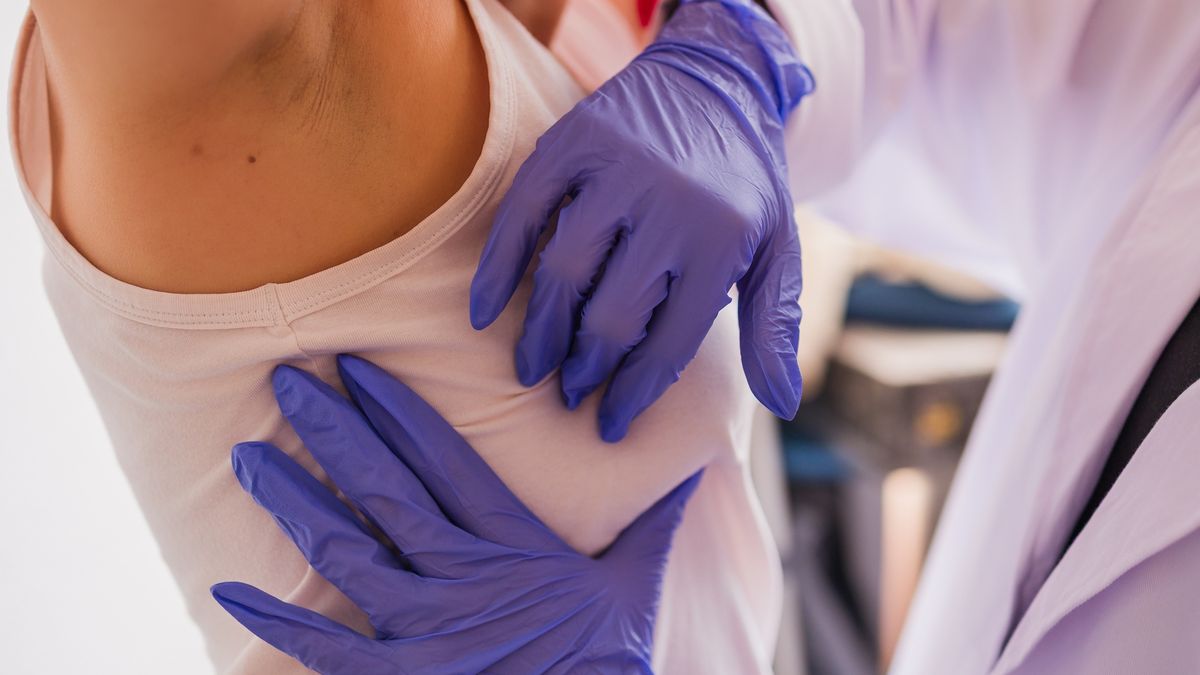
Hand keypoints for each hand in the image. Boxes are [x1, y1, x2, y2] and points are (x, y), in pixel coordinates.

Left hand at [212, 355, 699, 673]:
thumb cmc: (611, 658)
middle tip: (286, 380)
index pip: (445, 461)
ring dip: (295, 501)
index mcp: (514, 544)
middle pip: (386, 491)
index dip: (397, 411)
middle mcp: (464, 578)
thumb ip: (657, 518)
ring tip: (248, 455)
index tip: (355, 368)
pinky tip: (230, 591)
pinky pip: (329, 647)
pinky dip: (279, 621)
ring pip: (349, 553)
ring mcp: (428, 631)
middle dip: (333, 431)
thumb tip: (696, 460)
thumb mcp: (638, 582)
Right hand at [470, 0, 813, 441]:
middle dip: (585, 369)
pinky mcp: (574, 141)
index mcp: (724, 241)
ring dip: (541, 331)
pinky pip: (523, 212)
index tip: (609, 424)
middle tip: (569, 394)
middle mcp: (672, 205)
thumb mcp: (779, 249)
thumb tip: (782, 405)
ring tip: (532, 368)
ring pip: (564, 271)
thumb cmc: (745, 183)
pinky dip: (498, 266)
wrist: (719, 80)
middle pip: (611, 316)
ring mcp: (620, 169)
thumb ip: (775, 326)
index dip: (634, 393)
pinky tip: (484, 313)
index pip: (669, 341)